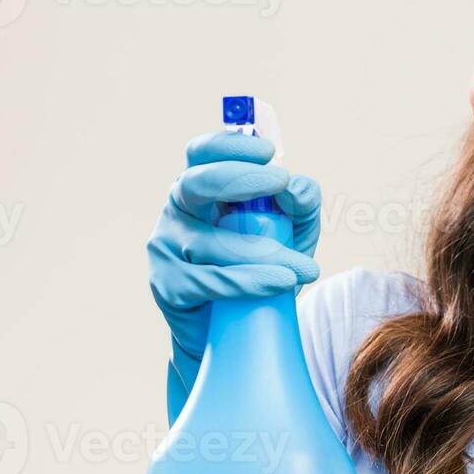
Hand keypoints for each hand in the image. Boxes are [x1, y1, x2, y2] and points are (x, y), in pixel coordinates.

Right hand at [146, 130, 321, 422]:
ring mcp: (166, 248)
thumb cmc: (264, 267)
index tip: (268, 150)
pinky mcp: (169, 286)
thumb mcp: (294, 231)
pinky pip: (209, 281)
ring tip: (306, 268)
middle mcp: (177, 210)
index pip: (202, 152)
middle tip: (280, 181)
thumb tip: (295, 187)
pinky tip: (280, 283)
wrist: (237, 329)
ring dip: (264, 252)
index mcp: (202, 187)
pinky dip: (248, 281)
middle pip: (195, 183)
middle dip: (239, 178)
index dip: (229, 144)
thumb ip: (301, 203)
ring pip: (211, 242)